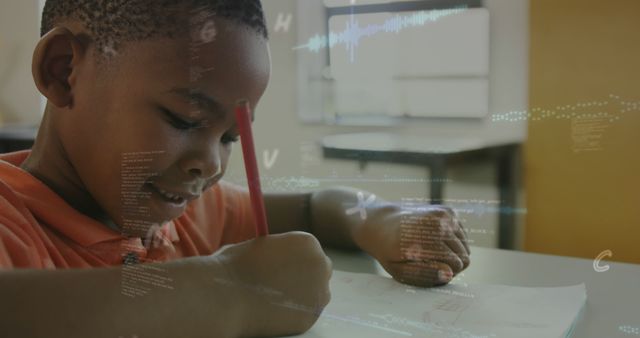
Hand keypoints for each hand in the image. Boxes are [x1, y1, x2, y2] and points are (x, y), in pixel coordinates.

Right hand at [212, 232, 332, 336]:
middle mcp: (320, 265)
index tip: (285, 267)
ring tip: (276, 298)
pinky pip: (306, 313)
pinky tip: (275, 311)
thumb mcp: (259, 245)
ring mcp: (319, 292)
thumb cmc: (235, 267)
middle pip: (321, 270)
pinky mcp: (311, 316)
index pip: (311, 251)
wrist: (227, 297)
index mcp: (307, 242)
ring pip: (317, 294)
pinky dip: (294, 313)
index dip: (297, 259)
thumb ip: (278, 250)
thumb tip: (280, 256)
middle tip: (286, 284)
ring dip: (303, 295)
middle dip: (307, 276)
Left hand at [358, 204, 469, 286]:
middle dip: (450, 264)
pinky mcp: (448, 211)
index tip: (430, 270)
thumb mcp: (399, 270)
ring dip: (452, 253)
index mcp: (423, 239)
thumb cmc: (389, 251)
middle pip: (464, 256)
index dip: (445, 273)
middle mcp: (437, 224)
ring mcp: (444, 215)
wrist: (382, 223)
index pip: (456, 265)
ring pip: (465, 247)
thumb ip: (424, 274)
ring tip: (431, 252)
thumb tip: (449, 274)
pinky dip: (452, 241)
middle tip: (431, 262)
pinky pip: (463, 236)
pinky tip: (434, 240)